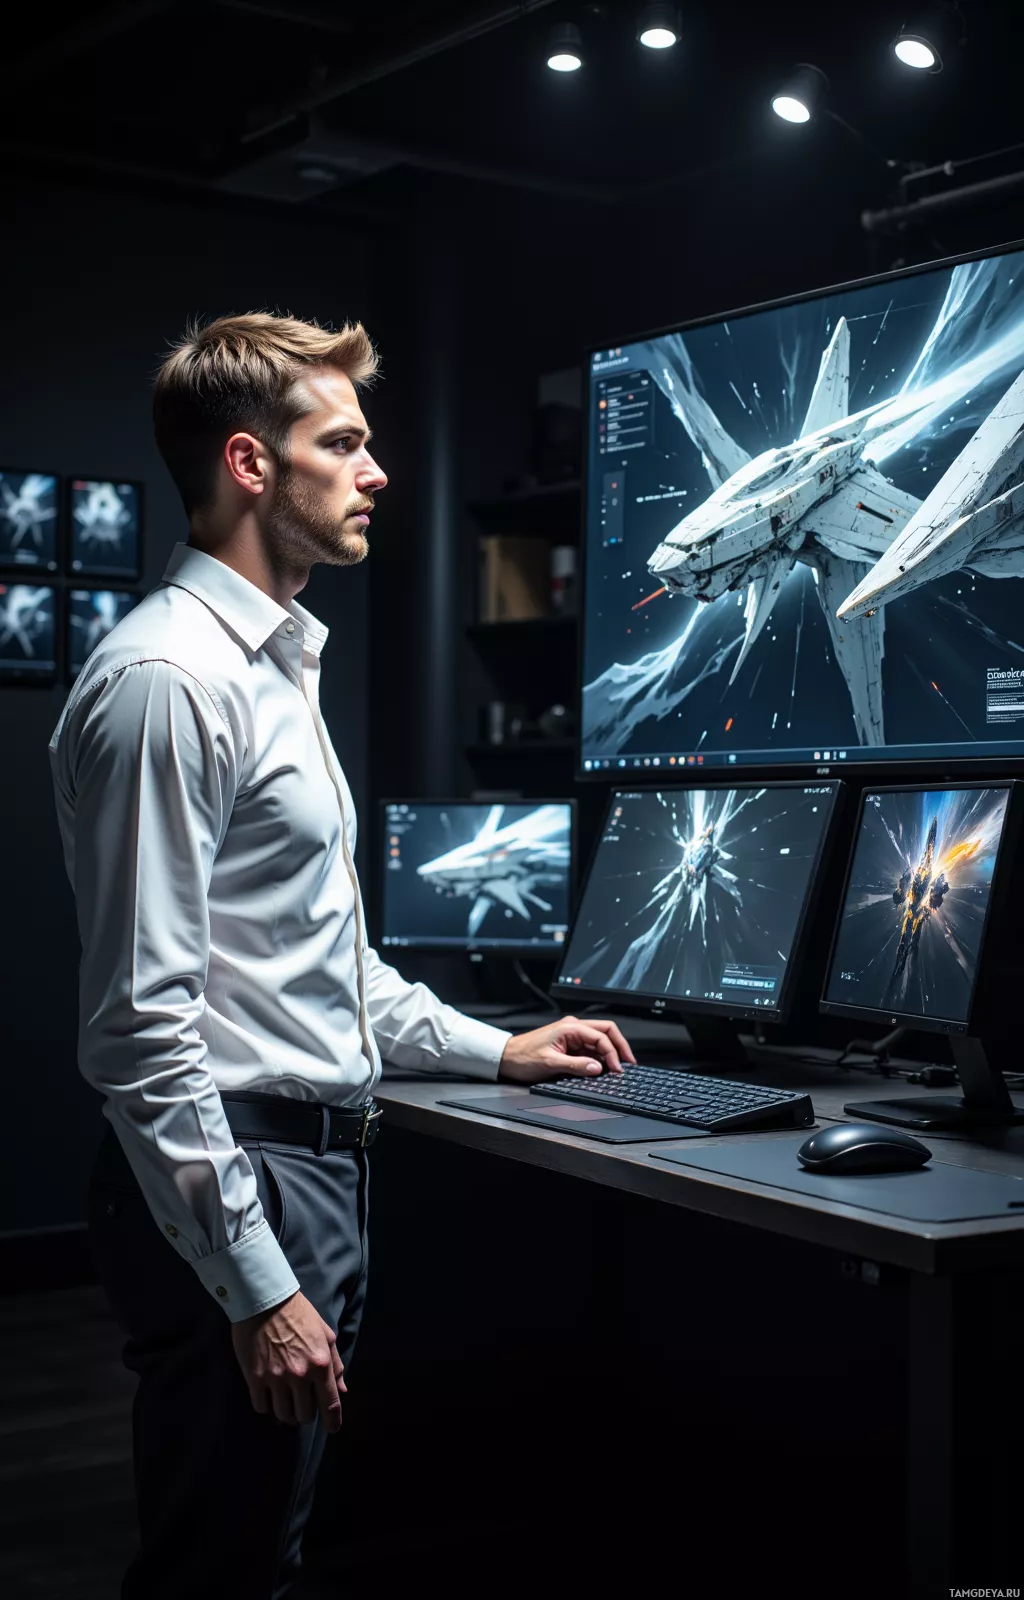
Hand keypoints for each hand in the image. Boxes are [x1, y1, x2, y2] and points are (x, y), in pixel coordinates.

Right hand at [231, 1290, 346, 1432]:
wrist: (265, 1299)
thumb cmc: (299, 1313)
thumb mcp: (325, 1334)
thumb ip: (335, 1364)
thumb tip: (341, 1390)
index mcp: (320, 1364)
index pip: (330, 1404)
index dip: (333, 1421)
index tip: (332, 1429)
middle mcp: (300, 1375)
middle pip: (304, 1415)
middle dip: (306, 1413)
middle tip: (302, 1403)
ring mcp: (276, 1379)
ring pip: (283, 1415)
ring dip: (286, 1412)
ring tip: (285, 1402)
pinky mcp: (255, 1378)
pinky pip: (262, 1407)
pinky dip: (266, 1405)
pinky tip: (268, 1395)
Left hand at [499, 1015, 635, 1084]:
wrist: (506, 1058)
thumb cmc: (523, 1057)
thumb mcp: (550, 1064)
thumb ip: (576, 1066)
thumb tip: (598, 1068)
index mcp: (570, 1027)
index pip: (601, 1036)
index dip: (613, 1053)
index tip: (618, 1069)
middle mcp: (573, 1028)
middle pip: (606, 1032)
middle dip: (619, 1047)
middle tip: (628, 1064)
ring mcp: (572, 1037)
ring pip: (600, 1041)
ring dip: (610, 1054)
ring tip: (617, 1069)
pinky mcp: (570, 1046)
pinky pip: (590, 1050)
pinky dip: (600, 1059)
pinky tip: (603, 1070)